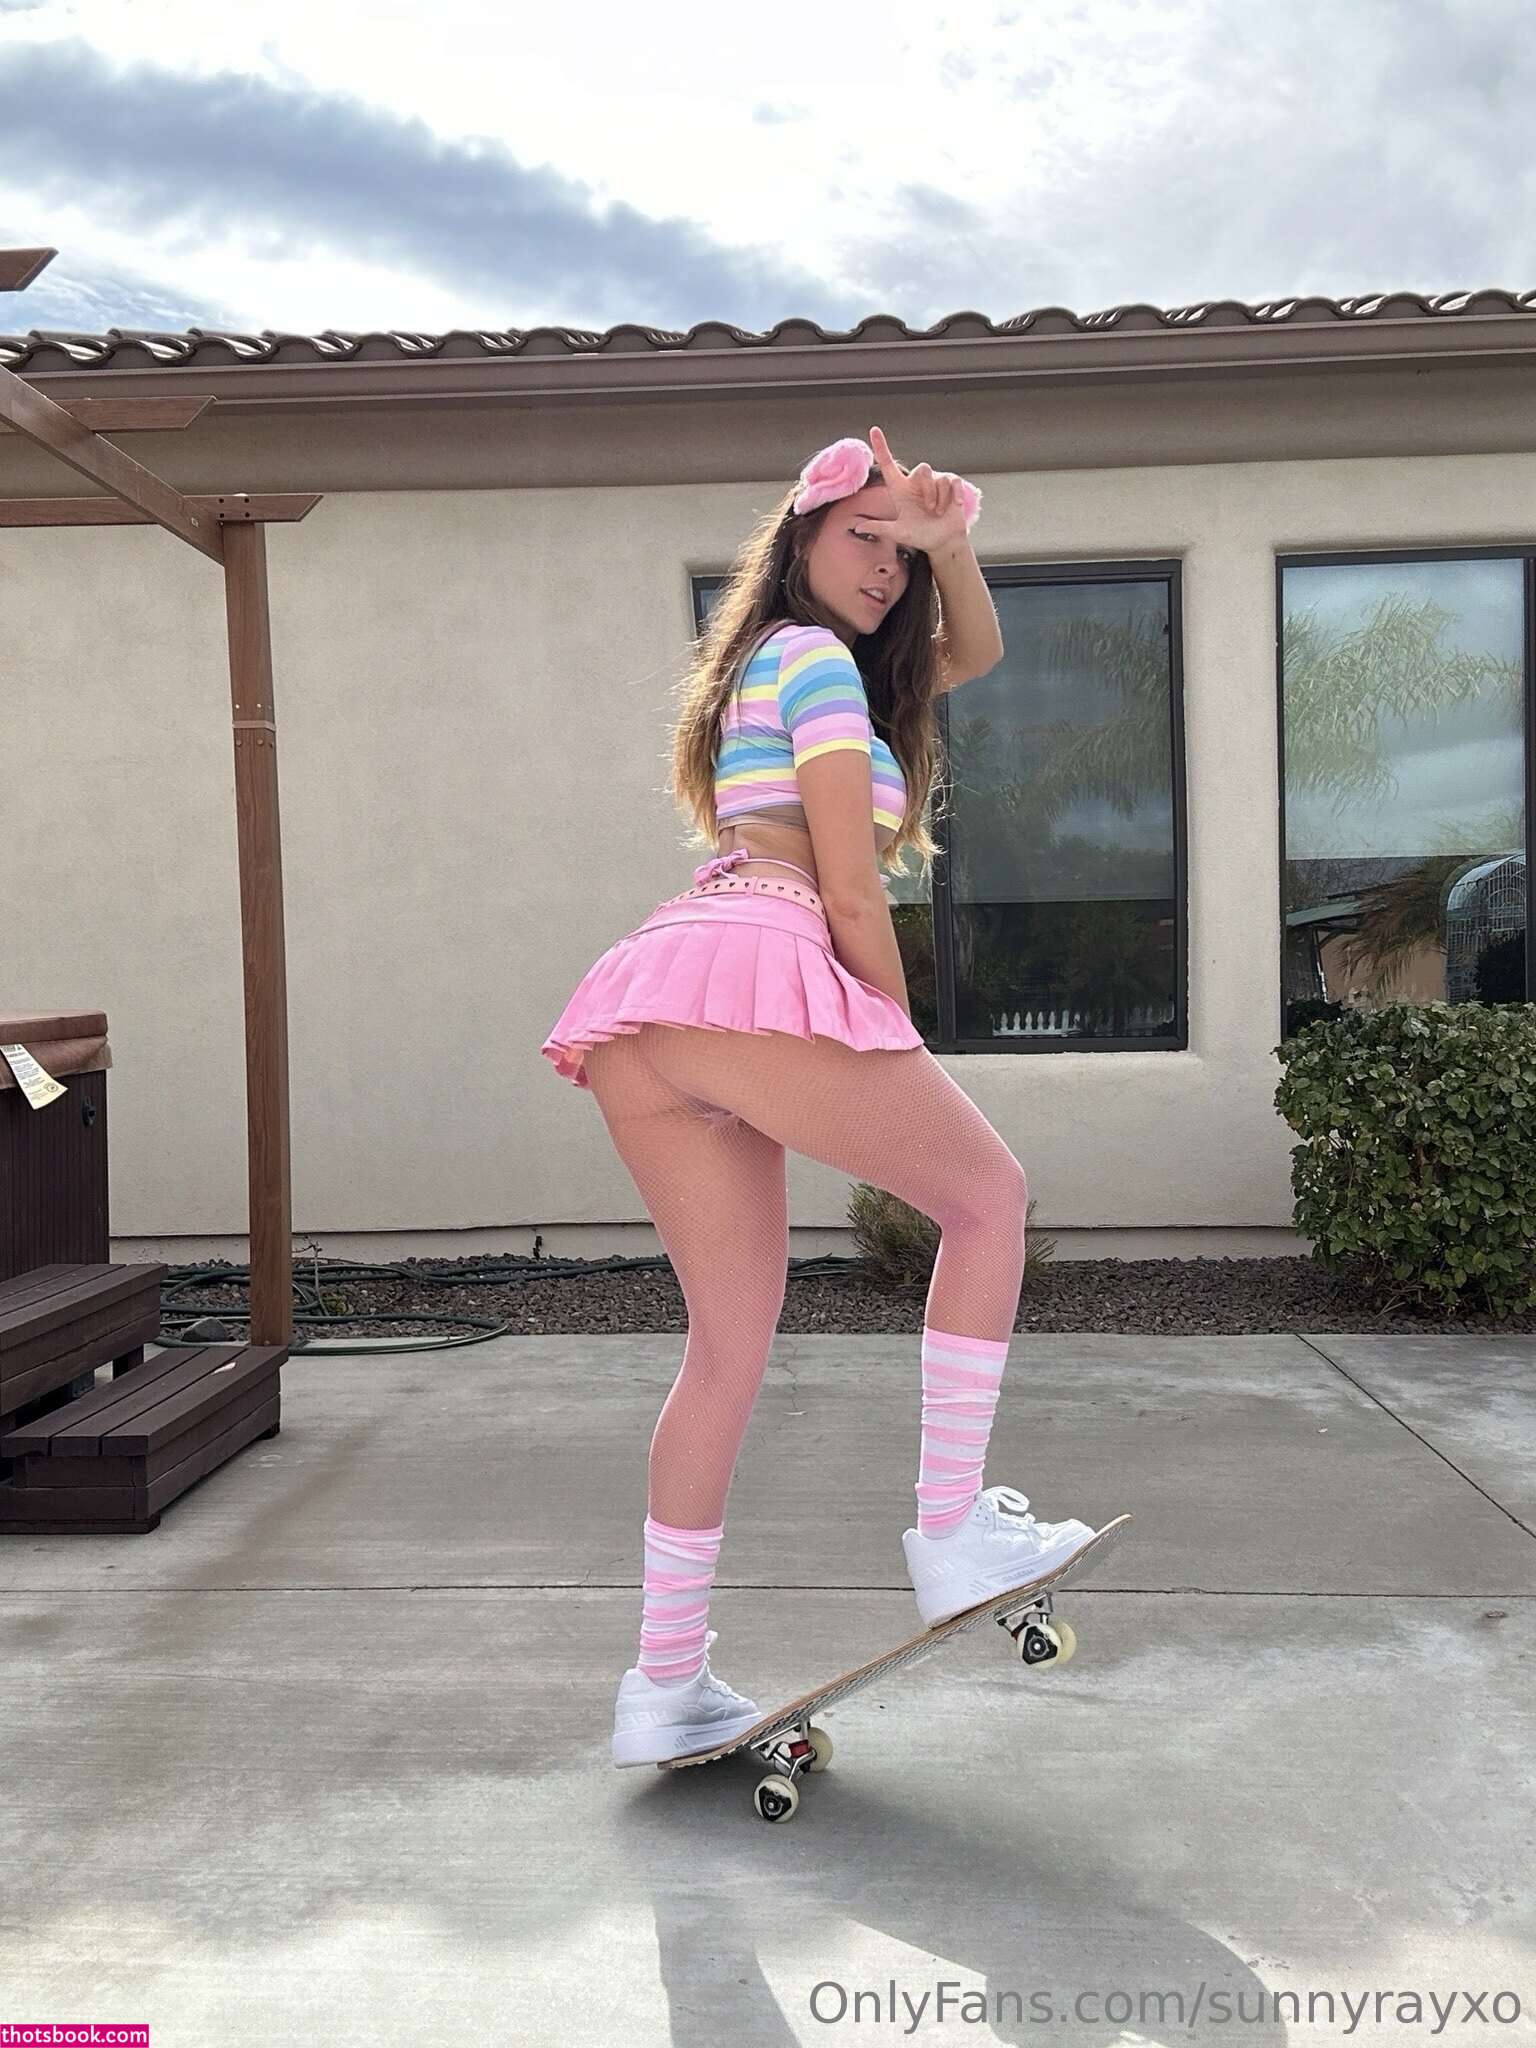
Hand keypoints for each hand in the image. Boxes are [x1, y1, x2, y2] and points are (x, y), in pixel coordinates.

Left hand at [865, 424, 968, 554]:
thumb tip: (859, 528)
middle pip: (922, 469)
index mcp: (900, 489)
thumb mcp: (899, 533)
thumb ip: (880, 528)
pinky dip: (954, 495)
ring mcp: (934, 483)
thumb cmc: (921, 536)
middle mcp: (916, 483)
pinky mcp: (951, 485)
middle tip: (929, 510)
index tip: (873, 430)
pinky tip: (954, 506)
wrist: (943, 542)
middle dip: (928, 491)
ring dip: (939, 499)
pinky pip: (953, 481)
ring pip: (938, 478)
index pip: (888, 464)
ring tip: (938, 513)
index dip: (881, 447)